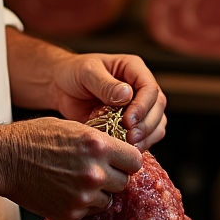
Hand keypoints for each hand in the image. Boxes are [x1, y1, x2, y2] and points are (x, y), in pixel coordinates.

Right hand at [2, 116, 142, 219]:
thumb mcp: (74, 128)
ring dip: (100, 192)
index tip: (120, 159)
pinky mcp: (71, 213)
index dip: (128, 160)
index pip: (135, 160)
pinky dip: (84, 203)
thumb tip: (121, 152)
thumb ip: (100, 142)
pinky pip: (91, 211)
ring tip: (80, 180)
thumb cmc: (37, 137)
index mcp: (98, 145)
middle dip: (115, 176)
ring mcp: (83, 195)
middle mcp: (95, 172)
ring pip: (109, 199)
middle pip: (124, 182)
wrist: (6, 160)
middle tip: (98, 170)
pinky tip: (68, 190)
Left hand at [48, 52, 166, 151]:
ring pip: (156, 124)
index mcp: (134, 69)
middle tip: (129, 138)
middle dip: (146, 125)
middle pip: (157, 108)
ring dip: (146, 137)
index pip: (150, 88)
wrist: (62, 87)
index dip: (143, 106)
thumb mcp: (86, 72)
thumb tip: (127, 94)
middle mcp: (140, 88)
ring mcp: (138, 107)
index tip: (128, 121)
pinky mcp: (131, 124)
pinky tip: (125, 149)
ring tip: (128, 146)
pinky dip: (140, 145)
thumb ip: (105, 83)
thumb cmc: (74, 73)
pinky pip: (145, 137)